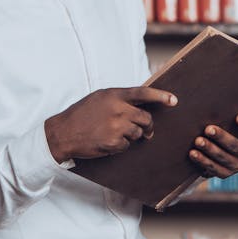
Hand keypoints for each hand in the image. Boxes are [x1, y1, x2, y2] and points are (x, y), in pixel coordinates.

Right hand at [44, 87, 177, 162]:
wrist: (63, 132)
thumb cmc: (81, 114)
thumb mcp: (100, 98)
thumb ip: (119, 99)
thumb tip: (141, 107)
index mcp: (114, 95)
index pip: (143, 93)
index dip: (160, 96)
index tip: (174, 100)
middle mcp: (117, 109)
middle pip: (146, 118)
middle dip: (148, 126)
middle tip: (147, 130)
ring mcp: (116, 126)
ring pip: (138, 133)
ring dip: (132, 136)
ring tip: (114, 133)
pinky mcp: (113, 142)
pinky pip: (127, 145)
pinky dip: (121, 146)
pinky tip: (107, 141)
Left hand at [188, 114, 237, 178]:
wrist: (218, 148)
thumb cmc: (225, 126)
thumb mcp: (230, 120)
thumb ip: (227, 113)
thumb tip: (209, 96)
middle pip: (236, 146)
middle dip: (222, 137)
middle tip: (208, 129)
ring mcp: (237, 165)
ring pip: (223, 158)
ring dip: (210, 149)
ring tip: (198, 141)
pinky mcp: (225, 173)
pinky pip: (213, 168)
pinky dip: (202, 161)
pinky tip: (193, 153)